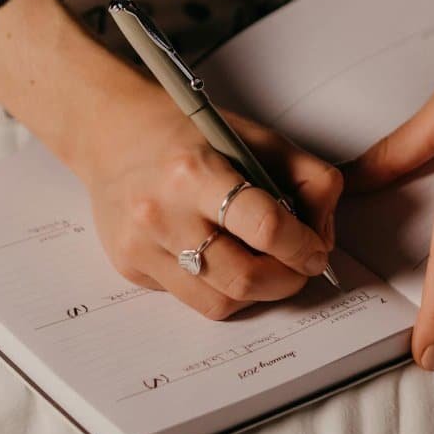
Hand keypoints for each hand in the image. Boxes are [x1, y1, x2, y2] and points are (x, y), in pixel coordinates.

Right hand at [78, 90, 341, 318]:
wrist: (110, 130)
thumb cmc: (184, 131)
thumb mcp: (253, 135)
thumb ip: (306, 177)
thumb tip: (323, 235)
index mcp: (195, 171)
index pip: (265, 227)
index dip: (303, 247)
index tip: (315, 251)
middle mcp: (162, 213)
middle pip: (245, 279)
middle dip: (286, 281)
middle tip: (298, 267)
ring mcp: (141, 246)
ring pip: (219, 303)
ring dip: (256, 293)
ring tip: (263, 266)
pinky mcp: (129, 266)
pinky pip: (190, 299)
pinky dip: (218, 287)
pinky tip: (219, 257)